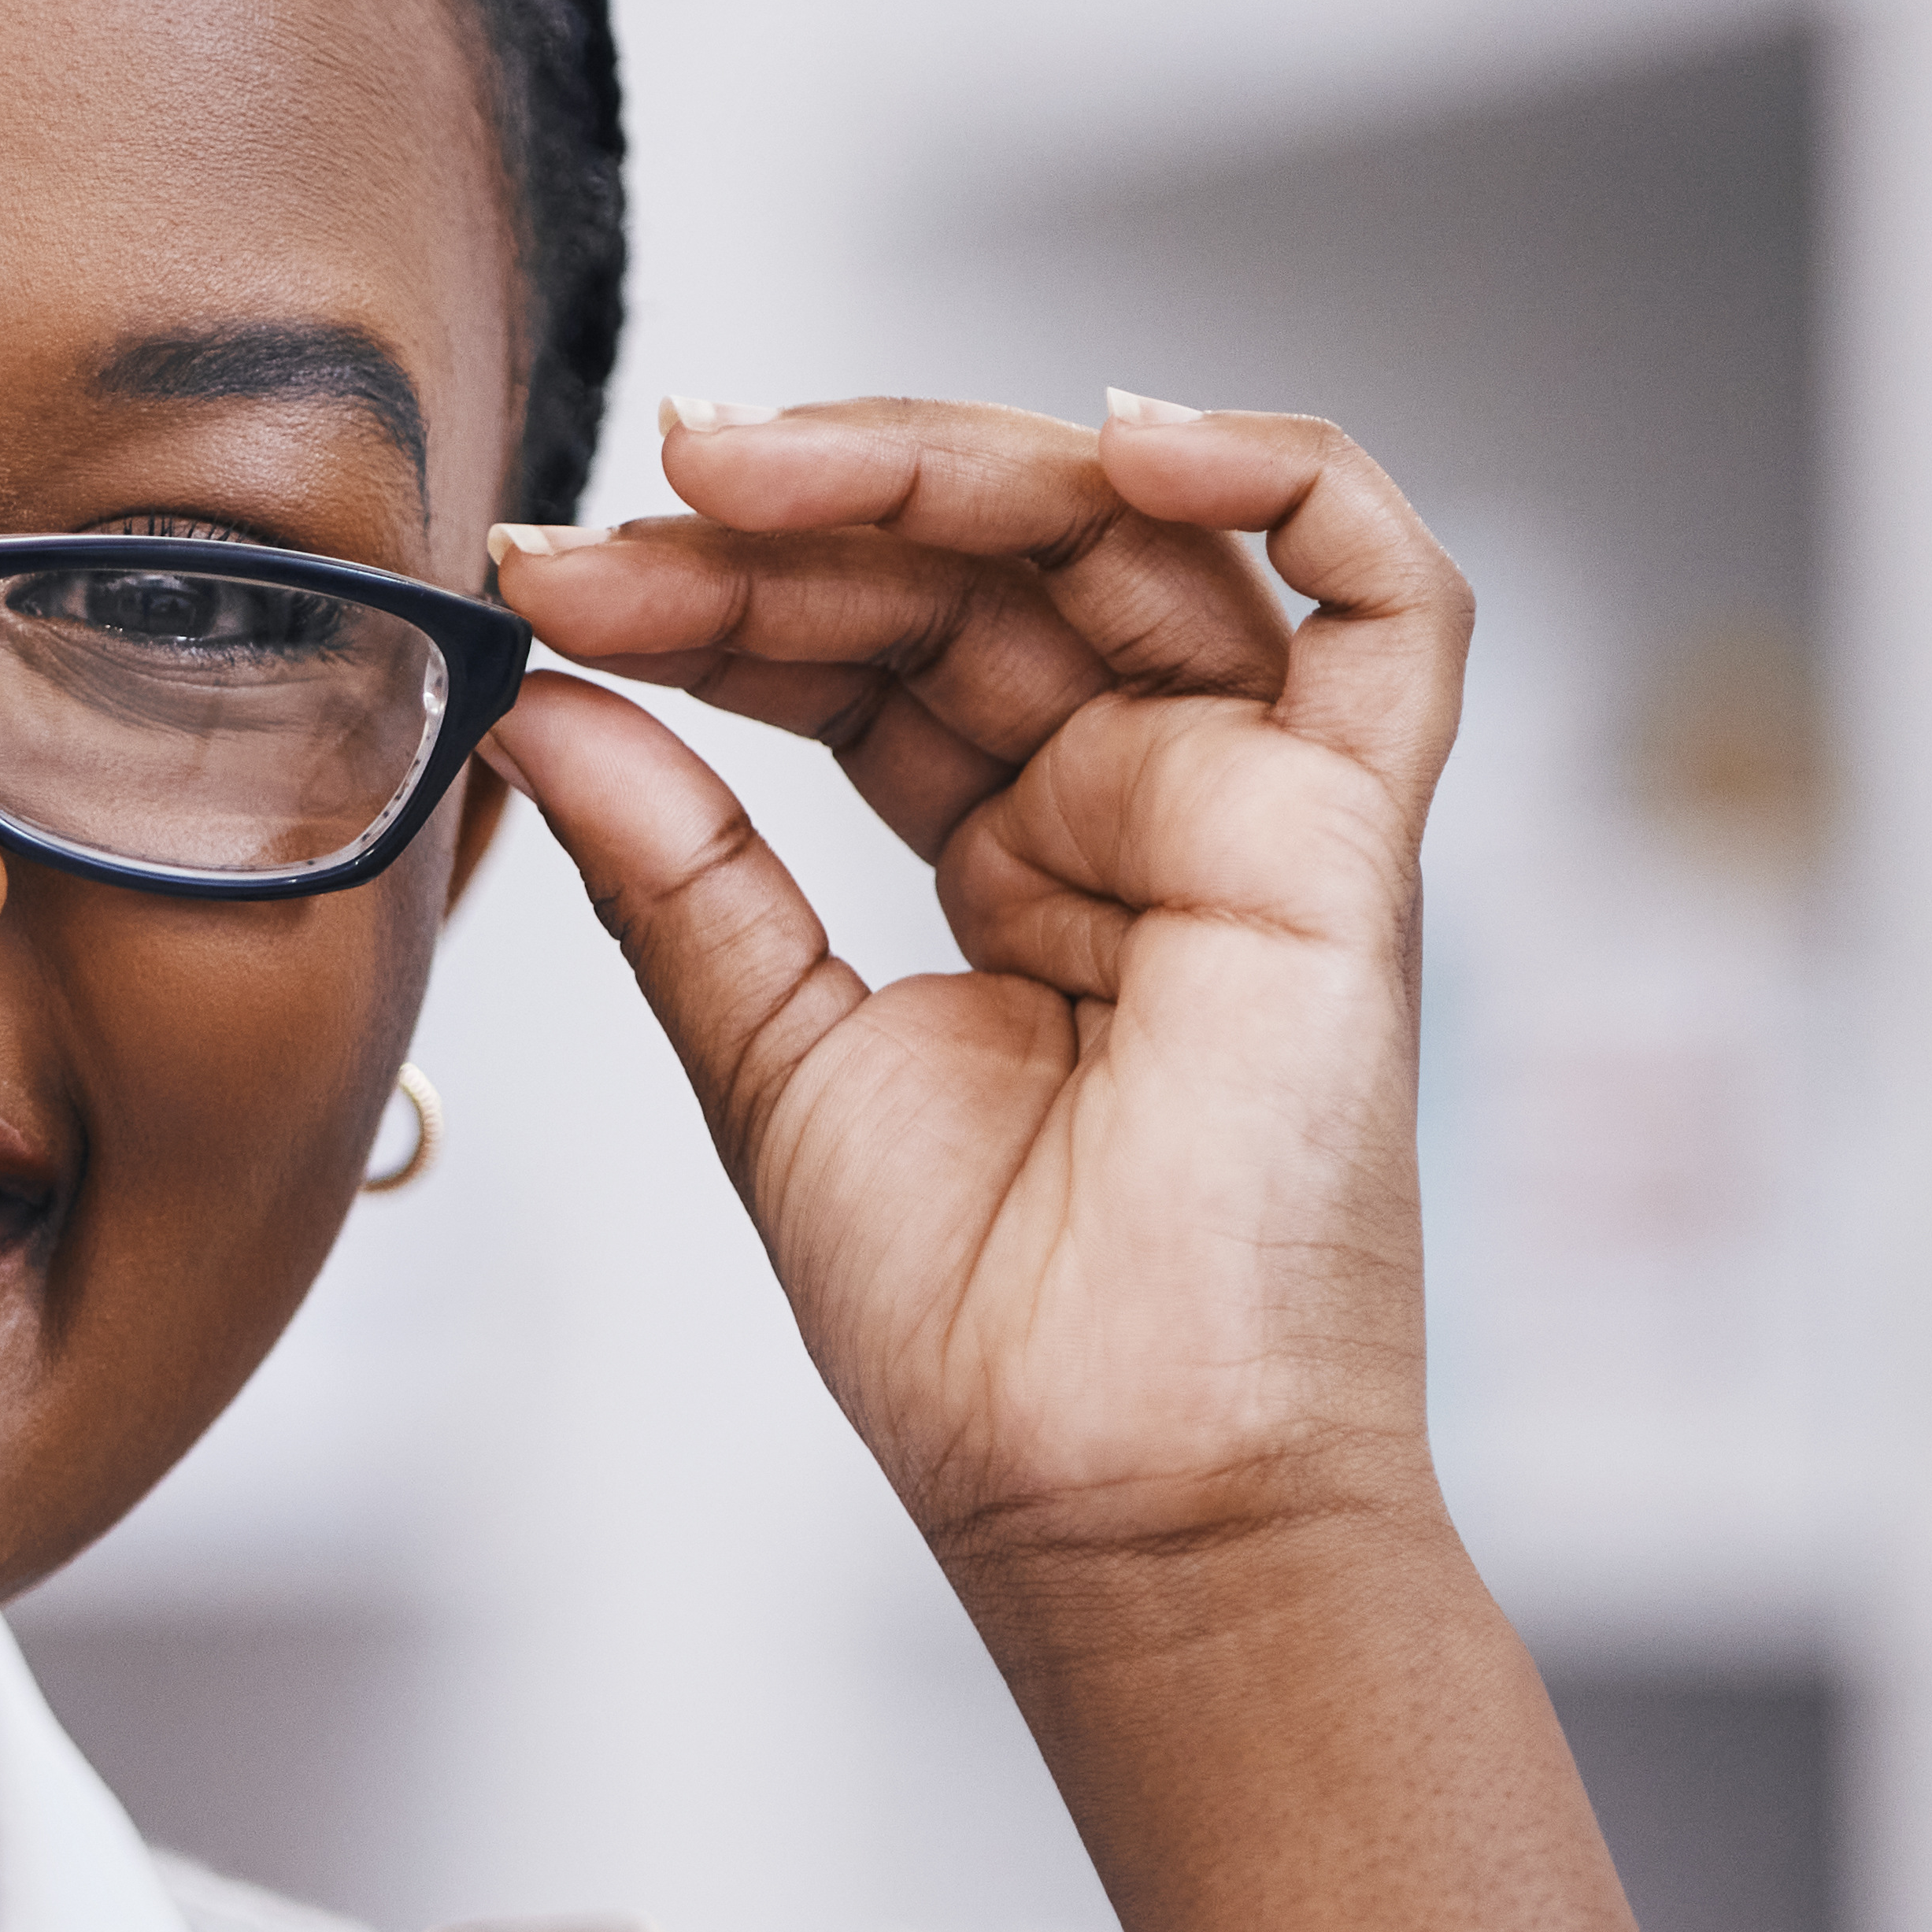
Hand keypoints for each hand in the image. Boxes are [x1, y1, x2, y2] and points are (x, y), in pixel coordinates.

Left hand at [481, 393, 1465, 1582]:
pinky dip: (1283, 480)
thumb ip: (673, 863)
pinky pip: (1390, 602)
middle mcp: (1139, 810)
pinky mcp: (1354, 841)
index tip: (552, 577)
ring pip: (1134, 544)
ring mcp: (1251, 813)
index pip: (867, 655)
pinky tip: (1126, 441)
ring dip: (945, 471)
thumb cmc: (970, 1329)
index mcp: (1014, 859)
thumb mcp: (766, 1054)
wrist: (1103, 1490)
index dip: (718, 593)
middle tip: (638, 499)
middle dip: (798, 518)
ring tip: (762, 465)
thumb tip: (540, 693)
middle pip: (981, 577)